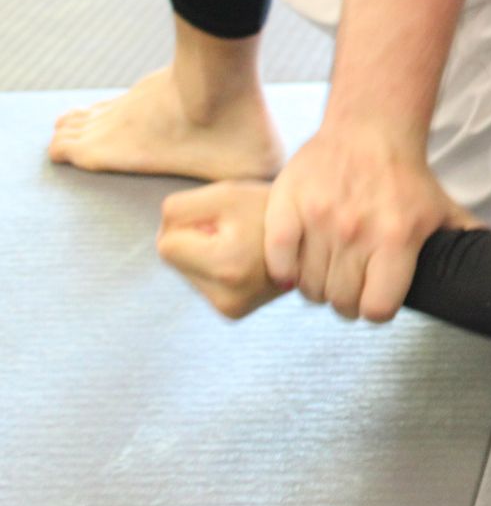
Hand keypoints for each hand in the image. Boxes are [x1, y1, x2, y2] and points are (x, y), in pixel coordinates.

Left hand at [157, 181, 282, 319]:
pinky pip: (200, 283)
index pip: (165, 246)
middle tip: (236, 231)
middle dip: (195, 241)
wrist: (313, 234)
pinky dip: (214, 267)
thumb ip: (178, 210)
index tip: (223, 220)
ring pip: (185, 272)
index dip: (189, 224)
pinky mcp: (234, 312)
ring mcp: (232, 310)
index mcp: (229, 267)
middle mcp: (229, 298)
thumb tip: (162, 240)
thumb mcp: (224, 193)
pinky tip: (242, 260)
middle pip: (173, 261)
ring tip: (243, 244)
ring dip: (205, 253)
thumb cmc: (268, 207)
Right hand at [263, 125, 480, 321]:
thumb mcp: (444, 210)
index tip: (375, 298)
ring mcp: (320, 221)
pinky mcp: (287, 207)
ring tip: (328, 270)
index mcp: (398, 239)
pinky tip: (297, 263)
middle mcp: (358, 233)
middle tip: (350, 284)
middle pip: (342, 302)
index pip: (378, 309)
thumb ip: (464, 242)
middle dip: (347, 300)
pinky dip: (284, 271)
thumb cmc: (407, 177)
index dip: (376, 309)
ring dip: (317, 287)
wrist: (370, 129)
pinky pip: (278, 261)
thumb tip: (489, 270)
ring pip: (310, 288)